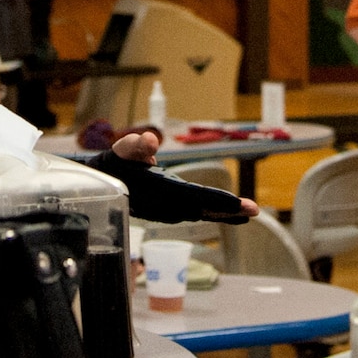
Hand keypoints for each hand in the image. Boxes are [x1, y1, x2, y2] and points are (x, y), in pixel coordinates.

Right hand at [109, 130, 258, 216]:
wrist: (104, 184)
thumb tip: (150, 142)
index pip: (190, 197)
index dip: (213, 199)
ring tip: (250, 213)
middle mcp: (165, 206)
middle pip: (201, 209)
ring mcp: (168, 212)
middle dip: (227, 210)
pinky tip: (233, 215)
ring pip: (201, 214)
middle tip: (254, 211)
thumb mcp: (122, 150)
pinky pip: (198, 214)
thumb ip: (135, 145)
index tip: (234, 203)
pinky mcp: (171, 212)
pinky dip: (216, 214)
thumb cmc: (115, 164)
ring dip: (225, 214)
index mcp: (157, 191)